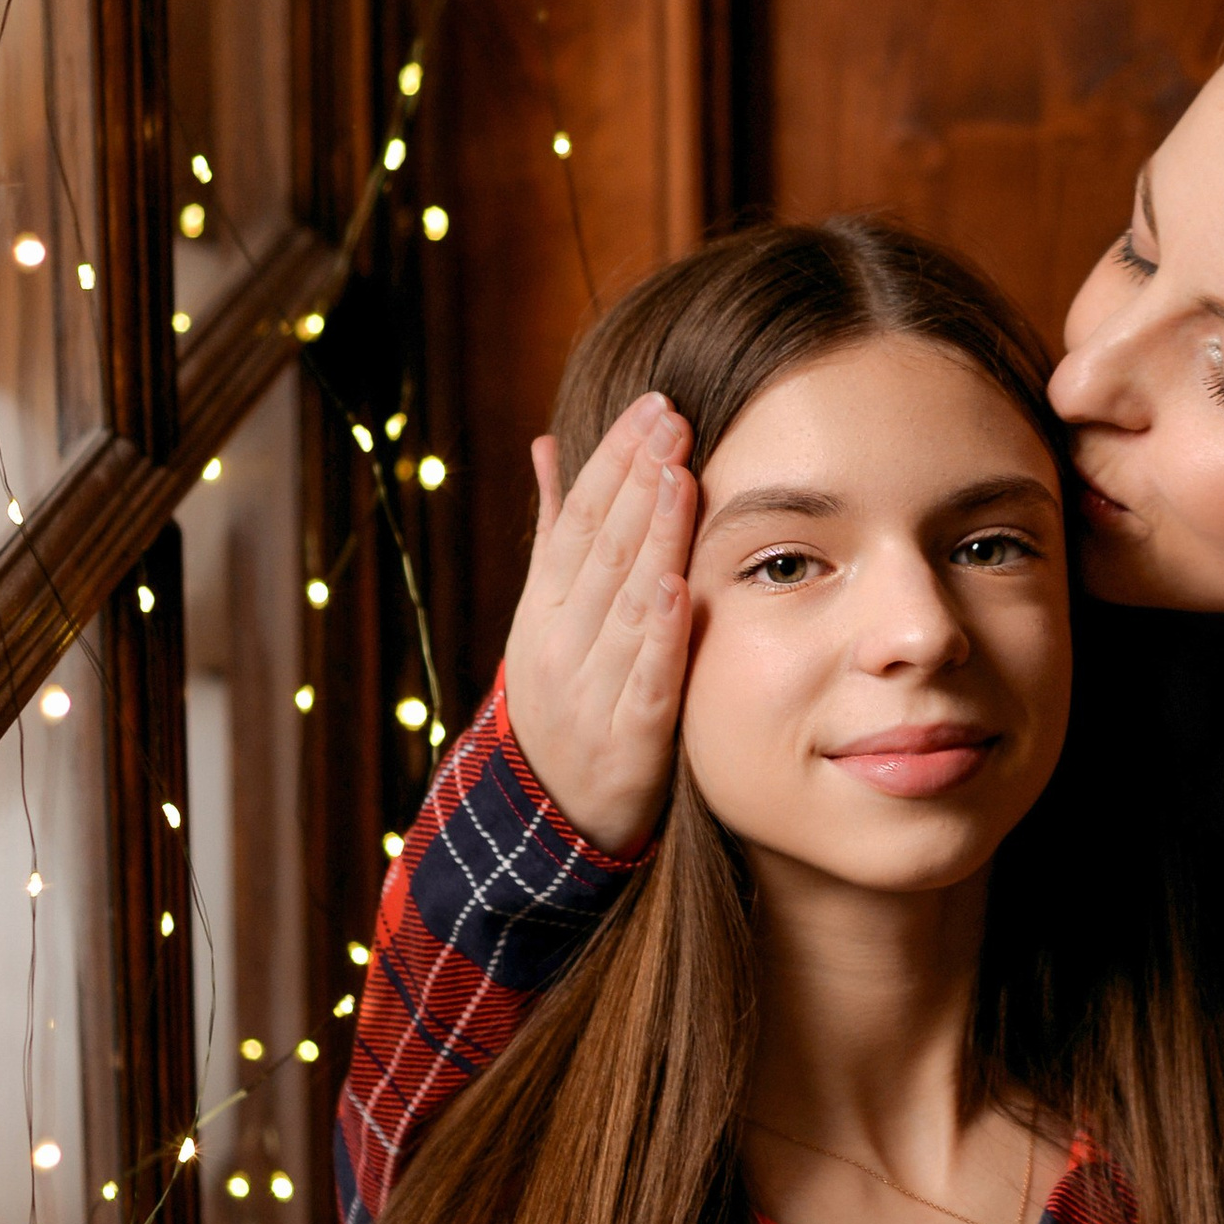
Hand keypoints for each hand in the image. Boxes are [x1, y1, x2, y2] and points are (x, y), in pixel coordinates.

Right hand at [501, 392, 696, 856]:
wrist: (549, 815)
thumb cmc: (566, 697)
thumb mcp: (547, 614)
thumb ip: (555, 532)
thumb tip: (549, 445)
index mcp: (544, 606)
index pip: (581, 518)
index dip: (616, 461)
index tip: (652, 408)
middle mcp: (560, 641)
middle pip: (602, 549)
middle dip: (638, 481)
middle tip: (674, 421)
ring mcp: (590, 691)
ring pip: (623, 603)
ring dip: (652, 539)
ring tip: (679, 478)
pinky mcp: (627, 741)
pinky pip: (643, 681)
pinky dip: (657, 636)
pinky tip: (678, 588)